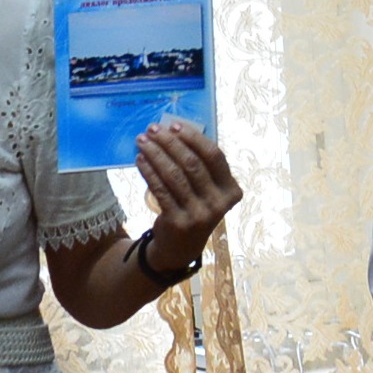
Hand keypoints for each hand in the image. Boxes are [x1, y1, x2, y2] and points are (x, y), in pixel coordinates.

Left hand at [136, 120, 242, 264]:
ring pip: (174, 175)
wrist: (181, 247)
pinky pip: (160, 189)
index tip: (175, 126)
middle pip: (192, 163)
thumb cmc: (194, 208)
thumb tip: (175, 131)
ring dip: (156, 154)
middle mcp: (218, 204)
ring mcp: (199, 215)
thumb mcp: (207, 191)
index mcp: (231, 191)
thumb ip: (201, 166)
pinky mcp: (178, 222)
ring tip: (143, 141)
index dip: (194, 138)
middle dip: (170, 142)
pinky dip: (149, 171)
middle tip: (153, 129)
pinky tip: (140, 160)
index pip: (214, 157)